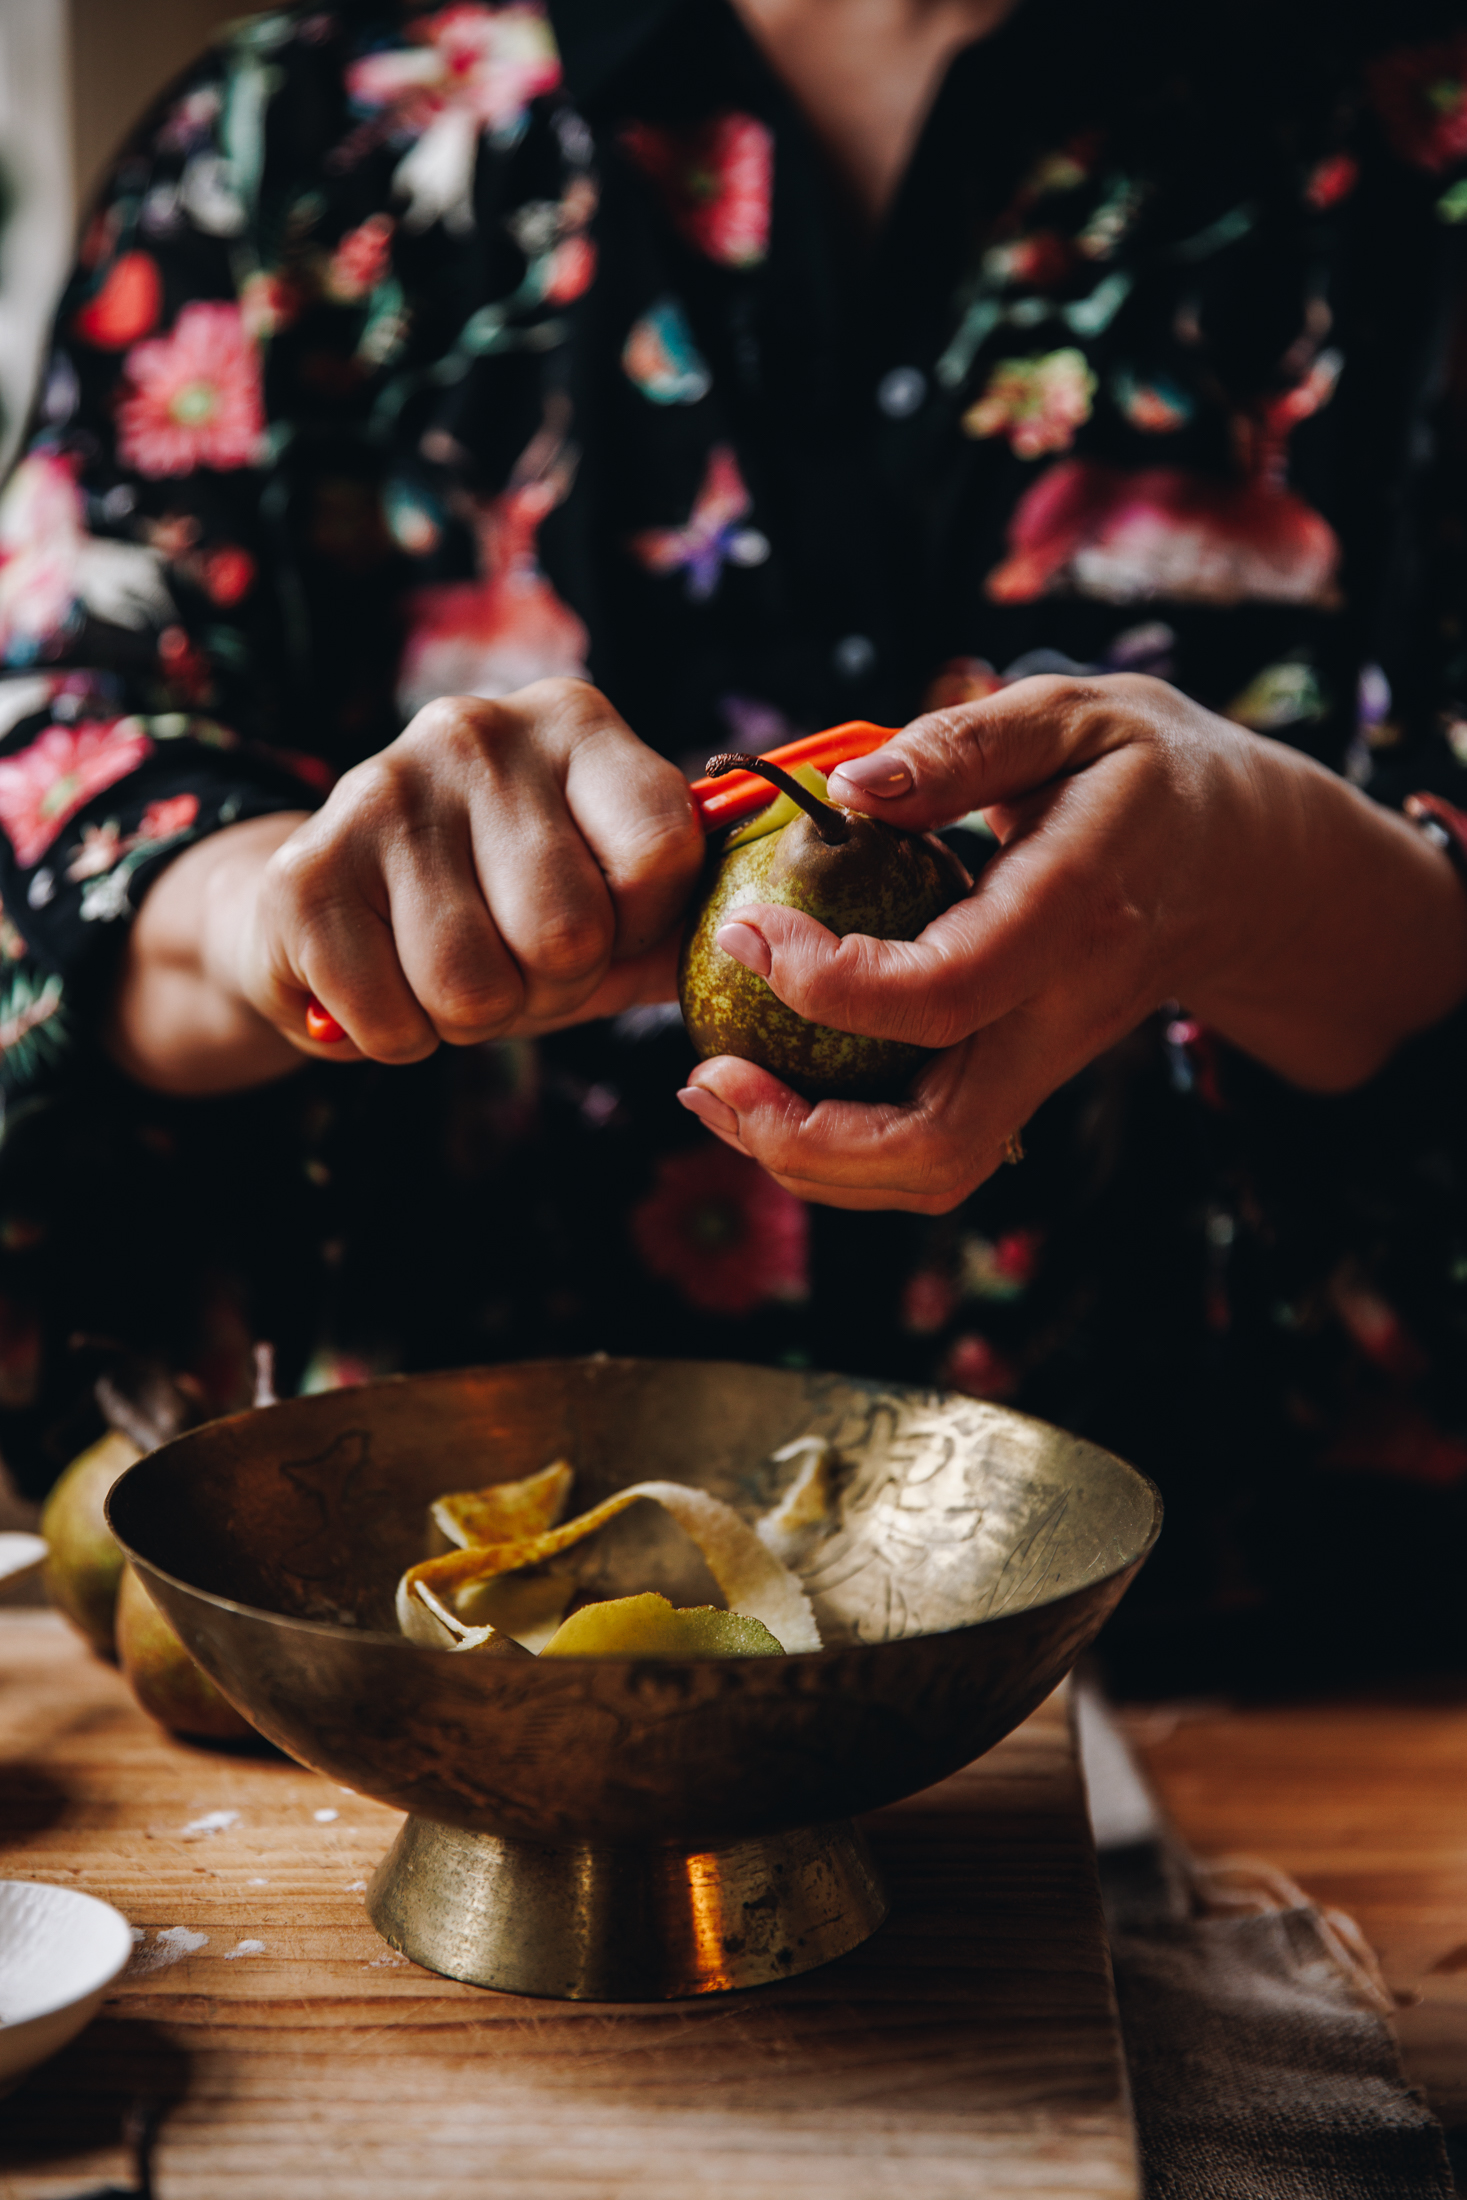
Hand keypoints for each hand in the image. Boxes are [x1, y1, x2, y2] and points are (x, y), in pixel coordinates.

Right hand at [109, 680, 702, 1091]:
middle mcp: (477, 732)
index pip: (661, 857)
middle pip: (567, 934)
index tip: (601, 927)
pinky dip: (393, 1037)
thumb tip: (766, 946)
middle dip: (546, 988)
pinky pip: (390, 1019)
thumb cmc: (498, 912)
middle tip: (509, 963)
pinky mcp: (303, 869)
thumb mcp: (608, 903)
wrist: (327, 915)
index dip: (635, 931)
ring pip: (473, 989)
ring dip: (466, 1020)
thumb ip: (686, 919)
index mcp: (576, 725)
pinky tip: (376, 983)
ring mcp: (382, 790)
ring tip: (441, 971)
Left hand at [678, 674, 1466, 1212]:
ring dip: (811, 1162)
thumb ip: (965, 745)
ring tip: (716, 1094)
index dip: (831, 982)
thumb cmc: (1147, 773)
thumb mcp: (1072, 715)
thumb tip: (849, 786)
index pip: (949, 989)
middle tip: (703, 1075)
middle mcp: (1063, 1016)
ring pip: (934, 1171)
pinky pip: (933, 1154)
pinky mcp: (1023, 1084)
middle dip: (804, 1135)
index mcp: (1075, 912)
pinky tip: (768, 1096)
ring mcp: (1046, 1066)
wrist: (1245, 862)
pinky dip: (840, 1152)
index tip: (744, 930)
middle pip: (939, 1139)